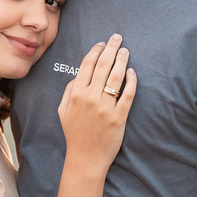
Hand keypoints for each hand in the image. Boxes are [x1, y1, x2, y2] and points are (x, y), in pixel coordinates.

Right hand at [57, 34, 136, 171]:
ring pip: (116, 77)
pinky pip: (128, 94)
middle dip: (111, 48)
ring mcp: (105, 107)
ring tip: (126, 51)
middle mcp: (90, 98)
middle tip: (117, 38)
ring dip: (122, 60)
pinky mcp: (119, 117)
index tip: (102, 43)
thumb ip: (68, 90)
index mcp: (76, 94)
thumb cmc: (74, 134)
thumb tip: (79, 74)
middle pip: (103, 66)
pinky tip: (132, 72)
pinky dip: (131, 81)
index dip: (95, 51)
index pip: (87, 65)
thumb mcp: (63, 111)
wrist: (85, 158)